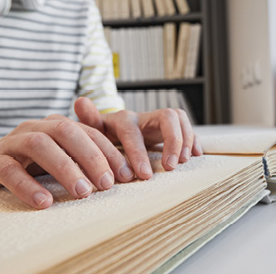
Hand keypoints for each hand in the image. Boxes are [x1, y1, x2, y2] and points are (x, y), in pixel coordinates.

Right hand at [0, 114, 134, 208]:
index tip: (126, 174)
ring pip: (39, 146)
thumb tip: (122, 174)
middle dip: (90, 157)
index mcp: (55, 125)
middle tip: (106, 184)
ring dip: (64, 169)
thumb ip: (83, 157)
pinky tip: (44, 202)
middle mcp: (35, 127)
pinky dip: (28, 186)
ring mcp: (12, 141)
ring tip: (82, 193)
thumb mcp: (58, 155)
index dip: (109, 151)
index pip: (87, 131)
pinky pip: (10, 170)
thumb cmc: (29, 161)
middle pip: (66, 132)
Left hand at [74, 97, 202, 179]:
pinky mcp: (170, 129)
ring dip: (184, 140)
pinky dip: (193, 139)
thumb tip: (80, 101)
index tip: (144, 175)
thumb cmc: (102, 136)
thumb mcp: (93, 131)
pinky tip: (195, 154)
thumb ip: (89, 120)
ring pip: (179, 119)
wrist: (111, 133)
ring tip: (182, 162)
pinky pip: (187, 127)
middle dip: (172, 142)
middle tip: (171, 167)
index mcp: (124, 119)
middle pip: (167, 117)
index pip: (134, 131)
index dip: (139, 152)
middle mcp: (144, 117)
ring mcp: (159, 122)